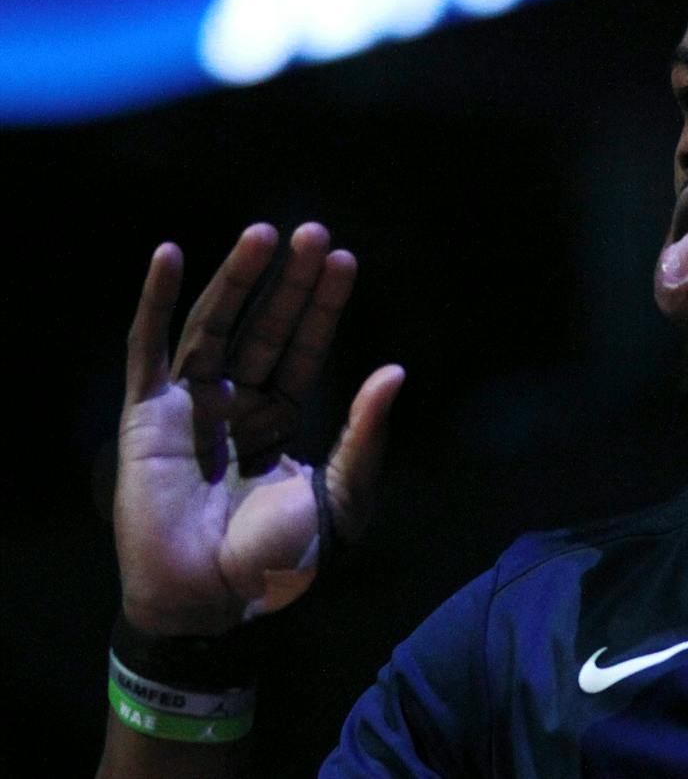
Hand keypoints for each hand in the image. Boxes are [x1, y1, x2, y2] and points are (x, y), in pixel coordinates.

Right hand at [114, 222, 403, 635]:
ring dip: (237, 278)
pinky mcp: (146, 415)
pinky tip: (170, 256)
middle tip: (313, 231)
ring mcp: (190, 405)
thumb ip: (365, 434)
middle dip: (289, 281)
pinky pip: (148, 349)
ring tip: (265, 235)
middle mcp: (237, 403)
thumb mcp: (342, 495)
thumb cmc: (281, 559)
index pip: (305, 347)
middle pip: (265, 325)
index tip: (345, 259)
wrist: (216, 601)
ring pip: (215, 326)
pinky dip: (155, 301)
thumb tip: (396, 370)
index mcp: (281, 417)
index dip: (323, 305)